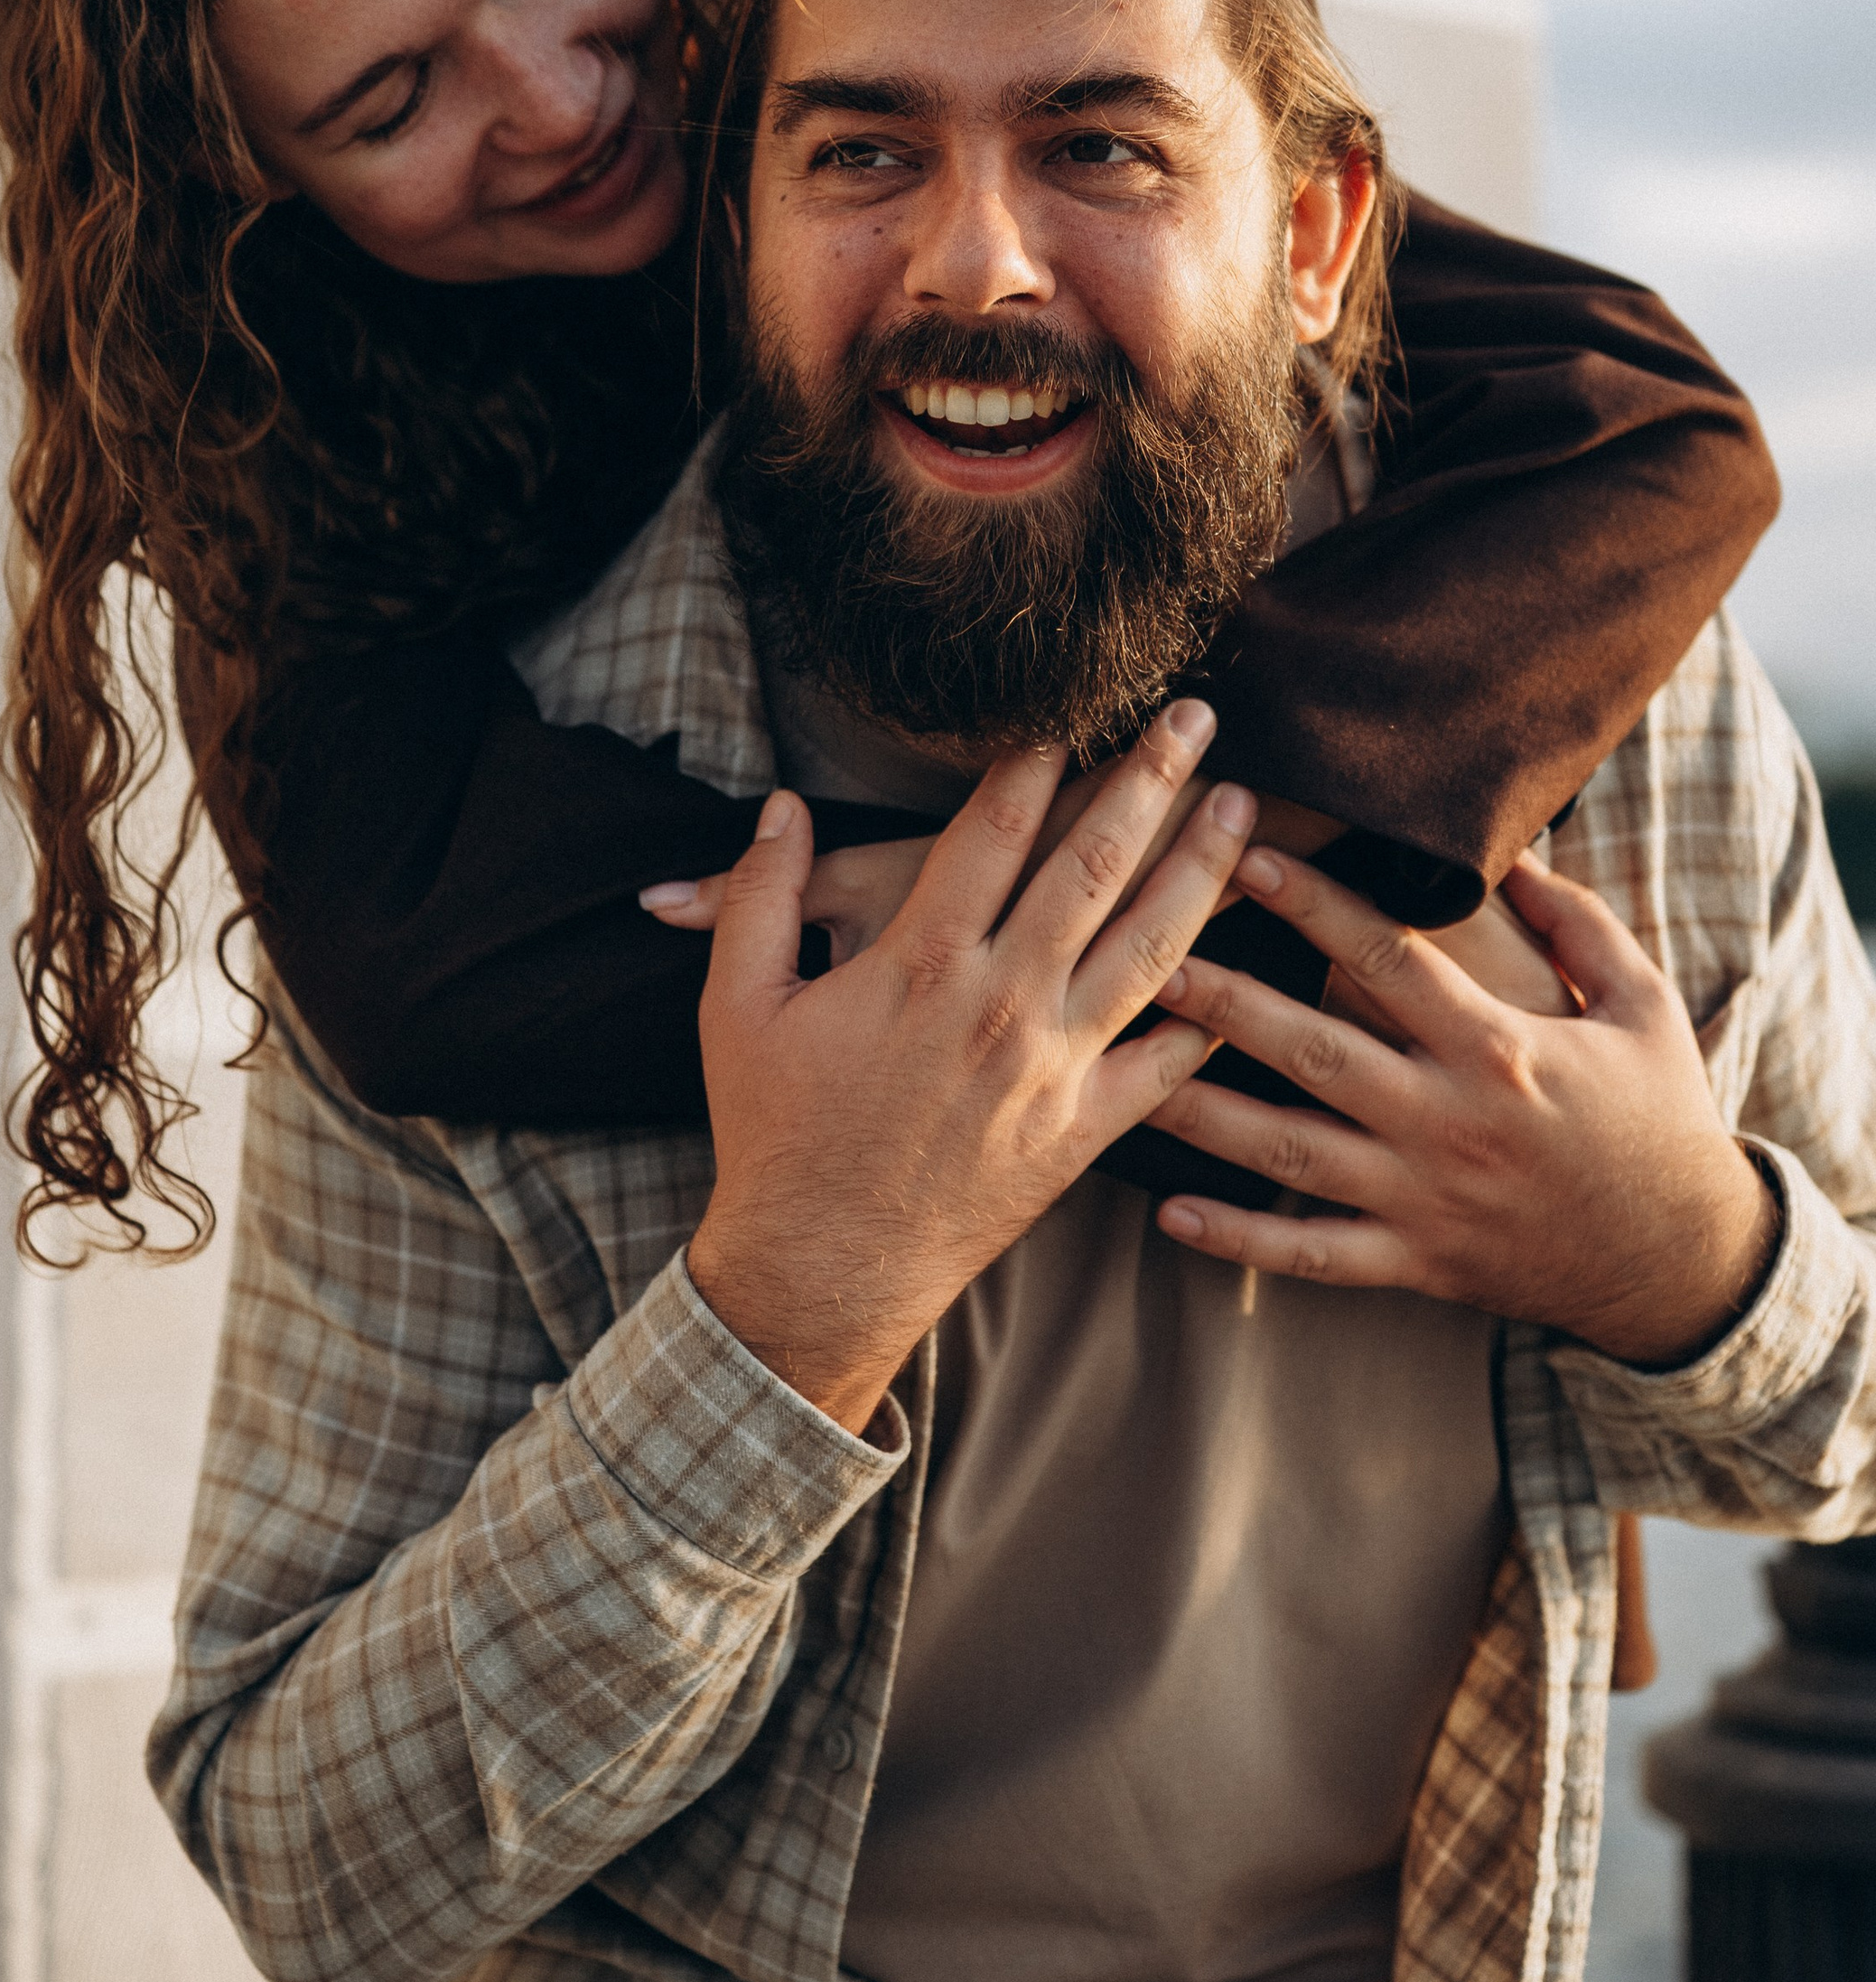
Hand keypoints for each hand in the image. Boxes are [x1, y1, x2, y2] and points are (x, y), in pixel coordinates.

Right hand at [686, 708, 1257, 1432]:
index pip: (996, 830)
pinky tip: (1245, 971)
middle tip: (1195, 716)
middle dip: (1149, 781)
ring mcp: (1054, 1068)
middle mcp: (1003, 1002)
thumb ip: (759, 896)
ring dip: (1203, 871)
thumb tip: (780, 807)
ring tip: (1242, 808)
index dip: (1038, 760)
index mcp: (922, 961)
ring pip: (1150, 949)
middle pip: (1093, 866)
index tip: (1073, 712)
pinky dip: (1209, 1017)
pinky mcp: (1081, 1132)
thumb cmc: (775, 1135)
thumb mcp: (737, 1005)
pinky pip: (1164, 1066)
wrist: (820, 1269)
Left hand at [1148, 846, 1777, 1363]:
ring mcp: (1422, 1198)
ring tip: (1125, 1076)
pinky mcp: (1414, 1261)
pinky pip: (1312, 1255)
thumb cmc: (1659, 1121)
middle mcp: (1446, 1121)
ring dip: (1201, 1116)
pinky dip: (1239, 1240)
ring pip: (1289, 1153)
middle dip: (1224, 1003)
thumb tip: (1515, 857)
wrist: (1682, 1260)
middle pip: (1314, 1051)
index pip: (1389, 960)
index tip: (1246, 854)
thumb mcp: (1647, 1007)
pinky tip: (1169, 1217)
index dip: (1314, 903)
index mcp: (1498, 1050)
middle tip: (1146, 956)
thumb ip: (1582, 926)